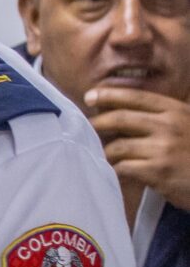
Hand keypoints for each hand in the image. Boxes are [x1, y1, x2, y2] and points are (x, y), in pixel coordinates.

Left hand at [85, 86, 189, 208]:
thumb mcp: (187, 125)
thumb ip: (162, 118)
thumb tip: (125, 116)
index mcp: (175, 110)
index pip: (136, 96)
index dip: (110, 94)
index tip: (90, 95)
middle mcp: (168, 125)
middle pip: (121, 118)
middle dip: (98, 121)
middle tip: (87, 126)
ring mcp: (162, 148)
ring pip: (118, 145)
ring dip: (106, 151)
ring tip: (102, 154)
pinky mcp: (157, 171)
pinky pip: (123, 167)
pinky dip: (115, 169)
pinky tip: (113, 171)